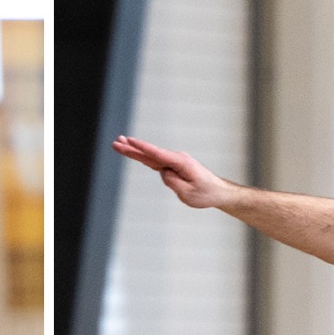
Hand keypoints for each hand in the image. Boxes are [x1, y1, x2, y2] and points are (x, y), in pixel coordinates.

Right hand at [112, 135, 239, 208]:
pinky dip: (143, 157)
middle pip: (150, 153)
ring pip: (150, 156)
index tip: (128, 141)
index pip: (156, 154)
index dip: (141, 147)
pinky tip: (133, 152)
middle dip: (132, 147)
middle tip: (116, 142)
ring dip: (135, 151)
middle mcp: (176, 159)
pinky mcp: (174, 166)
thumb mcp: (188, 193)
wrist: (218, 192)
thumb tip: (162, 172)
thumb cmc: (206, 193)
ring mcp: (175, 161)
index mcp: (180, 163)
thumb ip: (172, 182)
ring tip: (119, 145)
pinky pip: (156, 162)